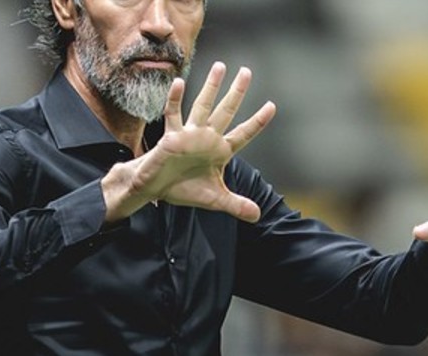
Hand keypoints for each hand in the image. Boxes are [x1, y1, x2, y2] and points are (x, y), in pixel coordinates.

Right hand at [108, 62, 276, 222]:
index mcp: (220, 151)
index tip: (272, 106)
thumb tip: (258, 216)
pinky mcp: (172, 137)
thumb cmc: (184, 189)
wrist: (156, 188)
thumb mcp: (215, 200)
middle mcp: (207, 138)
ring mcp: (190, 135)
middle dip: (236, 92)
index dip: (257, 122)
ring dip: (211, 87)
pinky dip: (175, 100)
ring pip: (203, 106)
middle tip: (246, 71)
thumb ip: (236, 205)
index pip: (244, 134)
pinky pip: (173, 115)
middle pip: (226, 111)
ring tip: (220, 66)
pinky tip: (179, 83)